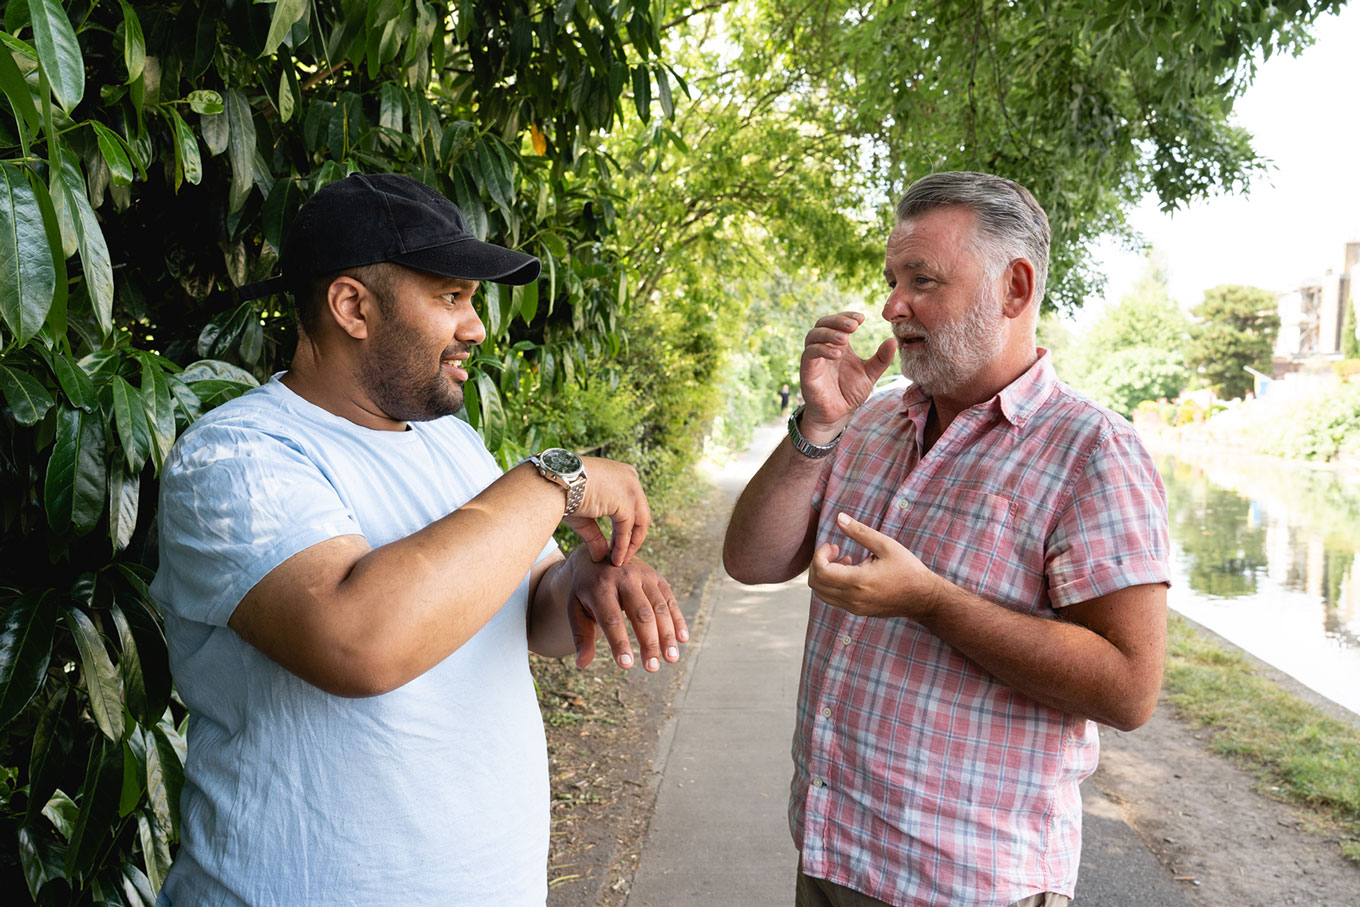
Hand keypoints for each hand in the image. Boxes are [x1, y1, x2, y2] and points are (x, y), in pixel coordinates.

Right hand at [563, 457, 651, 566]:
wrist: (555, 482)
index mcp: (622, 474)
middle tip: (622, 557)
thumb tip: (600, 557)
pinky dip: (622, 547)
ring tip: (619, 562)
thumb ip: (595, 535)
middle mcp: (631, 477)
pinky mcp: (626, 501)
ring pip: (639, 522)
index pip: (633, 504)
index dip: (628, 527)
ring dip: (630, 545)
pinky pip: (627, 530)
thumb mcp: (584, 515)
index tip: (616, 545)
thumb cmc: (563, 494)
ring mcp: (631, 488)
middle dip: (633, 538)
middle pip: (641, 513)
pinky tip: (615, 559)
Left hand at [564, 552, 688, 670]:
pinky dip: (677, 620)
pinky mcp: (656, 577)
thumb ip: (581, 635)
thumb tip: (582, 664)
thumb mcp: (575, 608)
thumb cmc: (585, 589)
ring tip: (671, 658)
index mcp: (600, 587)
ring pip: (659, 608)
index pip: (612, 619)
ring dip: (667, 635)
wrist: (596, 553)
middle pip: (641, 614)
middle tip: (652, 668)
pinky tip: (682, 639)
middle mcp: (624, 578)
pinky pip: (670, 600)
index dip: (620, 642)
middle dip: (648, 642)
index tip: (626, 665)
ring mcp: (643, 575)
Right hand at [799, 312, 897, 439]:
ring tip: (845, 339)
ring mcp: (814, 358)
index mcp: (839, 344)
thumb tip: (893, 341)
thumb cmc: (850, 393)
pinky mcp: (807, 370)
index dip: (847, 316)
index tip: (862, 318)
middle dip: (838, 321)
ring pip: (813, 335)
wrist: (837, 414)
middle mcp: (824, 347)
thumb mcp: (870, 374)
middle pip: (823, 323)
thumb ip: (881, 359)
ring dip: (829, 333)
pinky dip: (822, 349)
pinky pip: (810, 353)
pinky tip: (837, 354)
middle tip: (854, 326)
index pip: (838, 321)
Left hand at [808, 512, 945, 619]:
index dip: (820, 555)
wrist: (923, 598)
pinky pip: (834, 599)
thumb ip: (860, 531)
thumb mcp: (885, 545)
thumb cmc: (907, 569)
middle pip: (816, 584)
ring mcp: (854, 608)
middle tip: (835, 549)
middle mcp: (853, 598)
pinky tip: (851, 571)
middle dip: (819, 564)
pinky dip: (833, 584)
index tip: (833, 545)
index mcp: (858, 581)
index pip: (821, 572)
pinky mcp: (858, 611)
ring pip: (822, 594)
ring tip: (844, 560)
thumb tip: (839, 518)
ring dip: (825, 575)